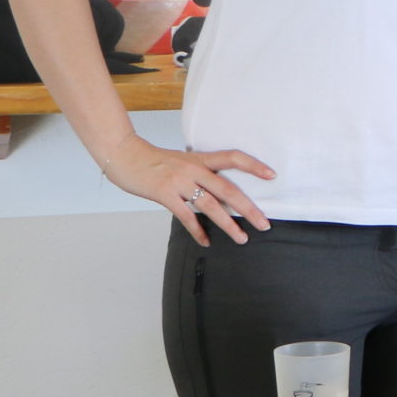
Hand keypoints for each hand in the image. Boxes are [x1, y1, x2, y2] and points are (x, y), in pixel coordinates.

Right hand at [98, 136, 273, 245]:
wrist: (124, 155)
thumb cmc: (153, 159)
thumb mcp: (181, 161)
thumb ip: (199, 172)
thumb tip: (215, 190)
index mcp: (200, 159)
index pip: (233, 158)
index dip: (254, 165)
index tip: (272, 175)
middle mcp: (193, 169)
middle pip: (228, 189)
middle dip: (249, 209)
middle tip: (264, 224)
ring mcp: (179, 182)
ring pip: (211, 206)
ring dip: (228, 225)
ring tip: (241, 238)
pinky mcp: (164, 194)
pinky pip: (186, 216)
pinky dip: (198, 231)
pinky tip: (206, 241)